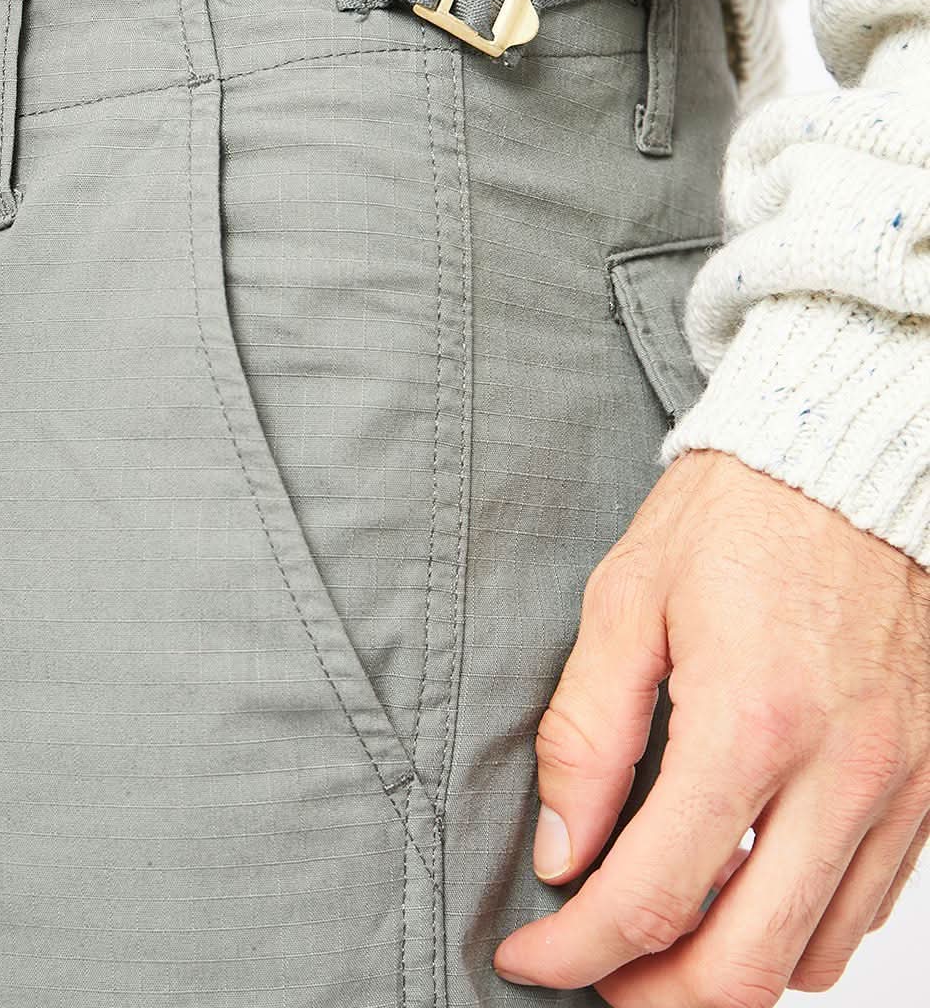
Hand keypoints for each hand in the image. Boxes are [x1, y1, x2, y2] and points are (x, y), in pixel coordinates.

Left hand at [493, 449, 929, 1003]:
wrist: (838, 464)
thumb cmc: (732, 517)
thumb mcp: (625, 602)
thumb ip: (586, 737)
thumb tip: (560, 853)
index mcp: (749, 721)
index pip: (651, 897)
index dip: (572, 951)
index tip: (529, 955)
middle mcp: (840, 771)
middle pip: (743, 968)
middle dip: (649, 997)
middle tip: (592, 971)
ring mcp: (898, 784)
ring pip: (812, 956)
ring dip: (726, 969)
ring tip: (663, 928)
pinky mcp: (927, 781)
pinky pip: (867, 905)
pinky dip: (796, 927)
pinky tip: (743, 888)